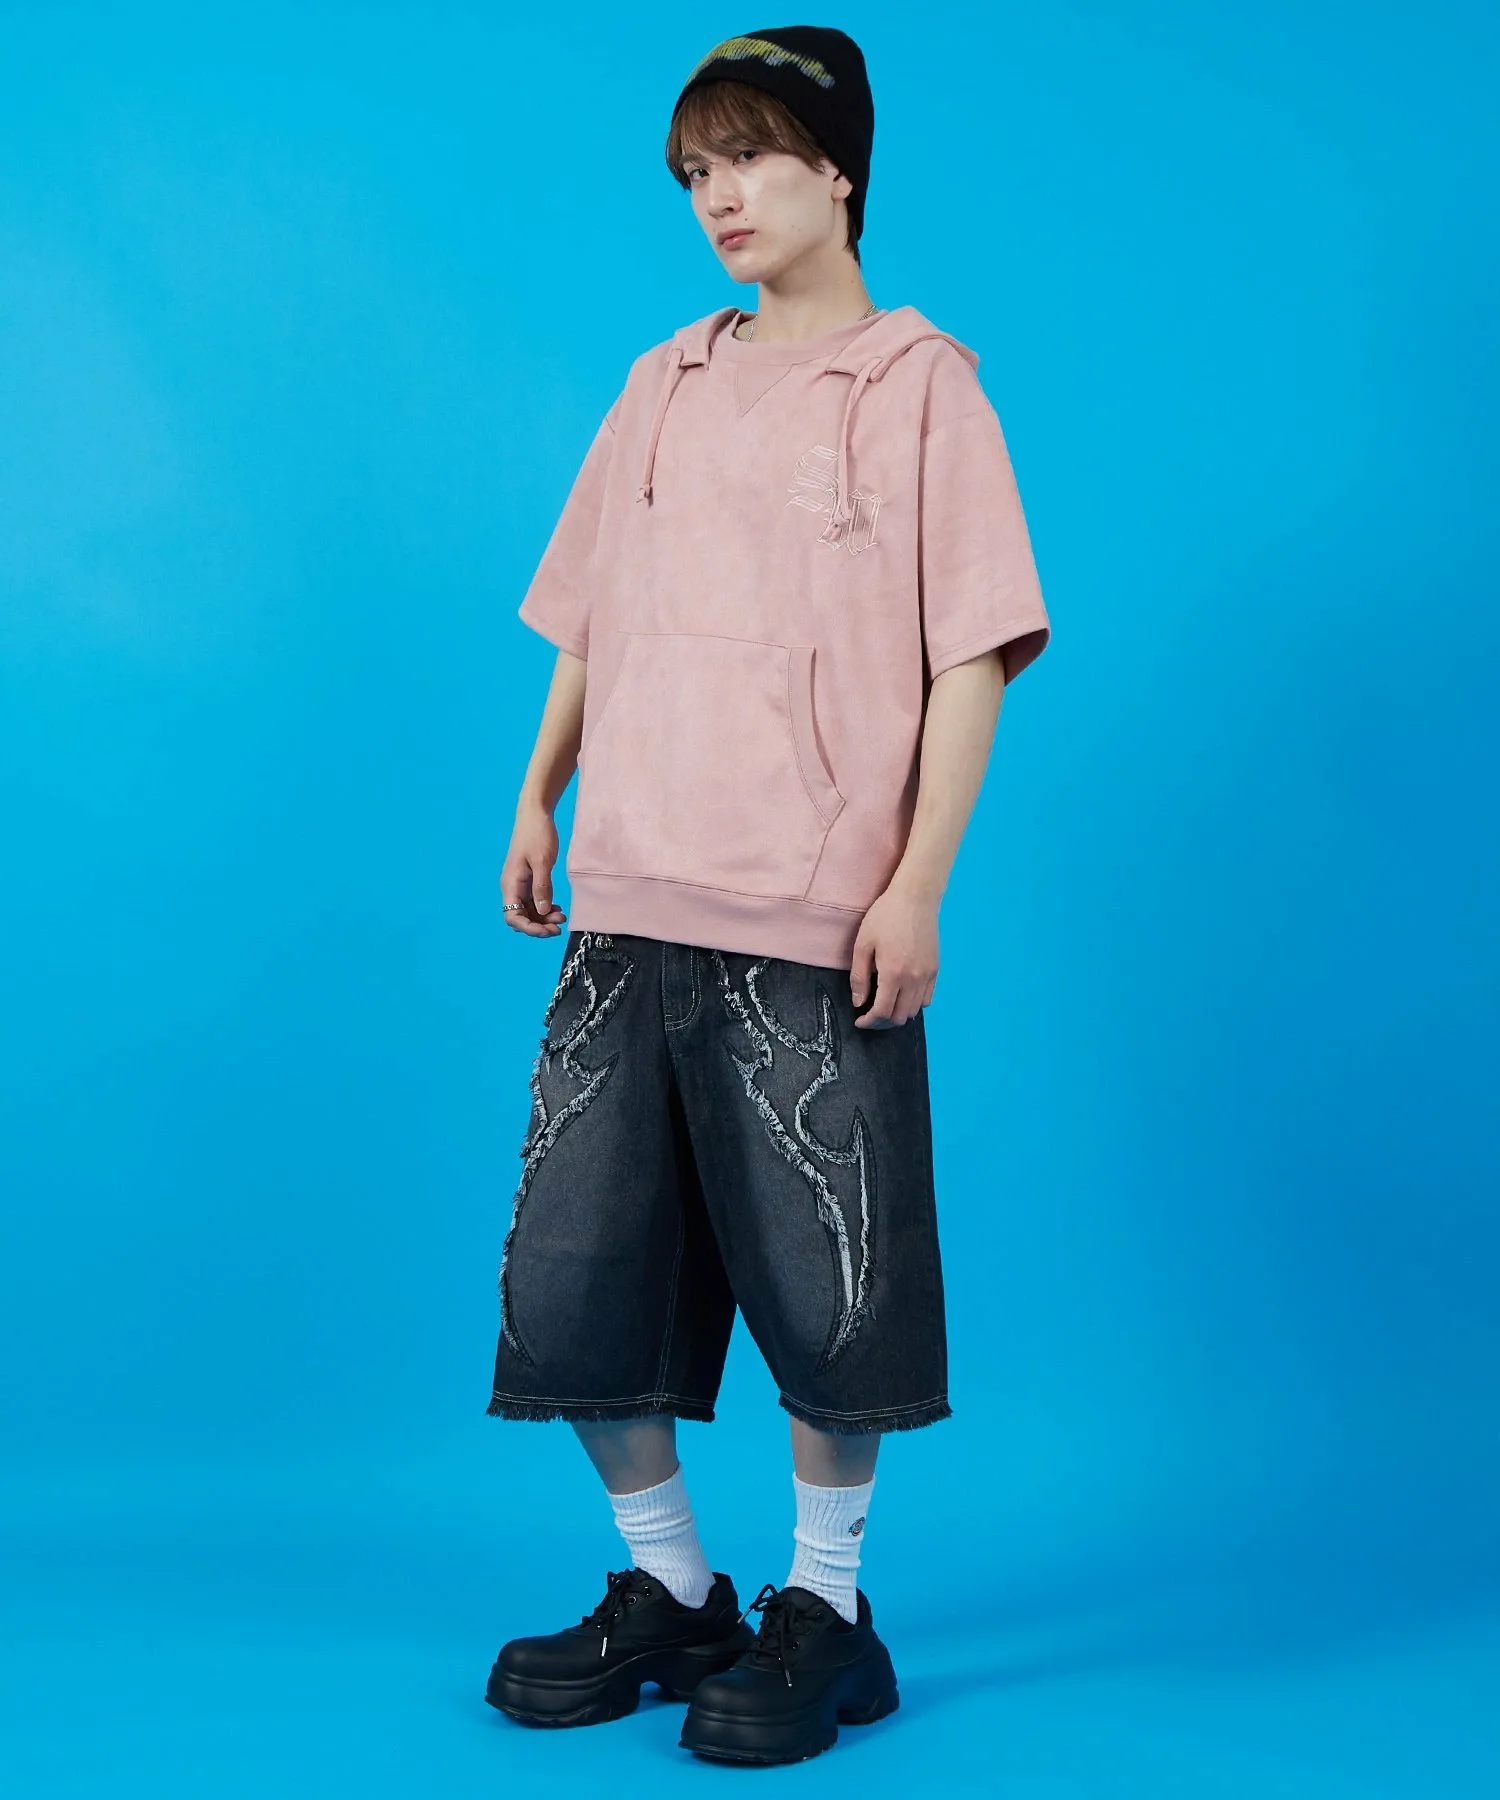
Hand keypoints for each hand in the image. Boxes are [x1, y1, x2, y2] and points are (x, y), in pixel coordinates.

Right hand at [500, 804, 567, 936]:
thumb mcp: (542, 862)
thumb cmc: (537, 834)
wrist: (535, 814)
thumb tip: (542, 912)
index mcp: (511, 884)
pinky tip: (556, 907)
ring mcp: (520, 884)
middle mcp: (512, 887)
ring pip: (529, 910)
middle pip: (521, 917)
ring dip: (543, 918)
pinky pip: (534, 900)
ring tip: (561, 916)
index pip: (513, 917)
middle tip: (559, 926)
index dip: (530, 928)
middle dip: (539, 925)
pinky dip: (544, 907)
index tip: (549, 930)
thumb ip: (542, 887)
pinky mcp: (528, 879)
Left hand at [849, 881, 938, 1027]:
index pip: (882, 1012)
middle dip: (882, 1022)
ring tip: (885, 1006)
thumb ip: (859, 977)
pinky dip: (913, 1004)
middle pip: (899, 1017)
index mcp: (893, 973)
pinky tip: (902, 995)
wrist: (915, 898)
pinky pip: (927, 999)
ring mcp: (927, 975)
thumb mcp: (863, 944)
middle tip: (870, 1015)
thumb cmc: (885, 916)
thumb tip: (858, 1002)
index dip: (869, 1021)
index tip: (860, 1020)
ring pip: (914, 1011)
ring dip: (898, 1014)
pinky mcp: (935, 969)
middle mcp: (913, 979)